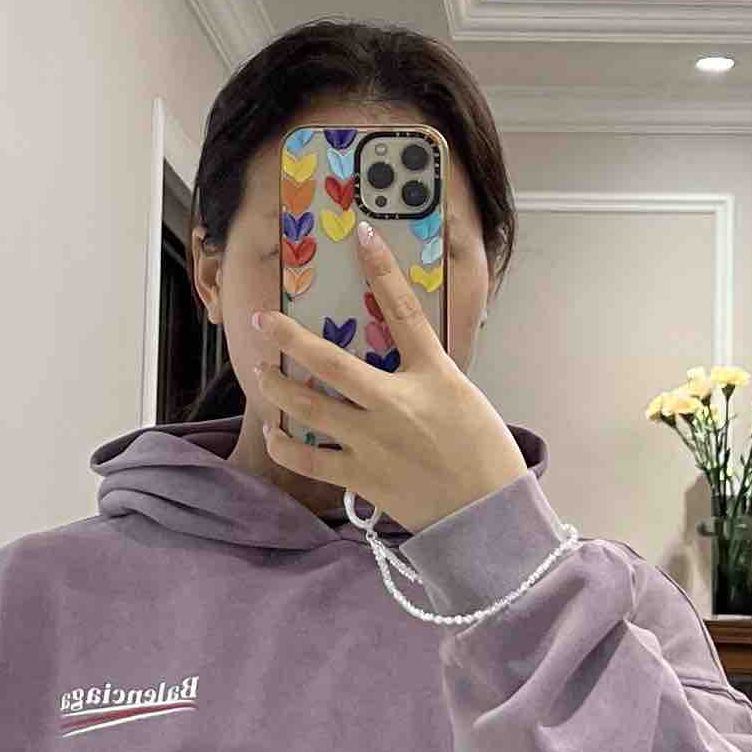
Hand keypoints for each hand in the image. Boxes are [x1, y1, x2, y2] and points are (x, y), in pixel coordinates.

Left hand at [253, 223, 529, 535]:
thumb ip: (427, 373)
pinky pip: (309, 460)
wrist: (488, 515)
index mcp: (431, 375)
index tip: (363, 236)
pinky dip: (287, 445)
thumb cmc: (485, 454)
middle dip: (289, 338)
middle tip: (262, 320)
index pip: (404, 311)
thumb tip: (400, 356)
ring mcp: (373, 441)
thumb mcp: (464, 396)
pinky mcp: (362, 477)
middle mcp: (395, 403)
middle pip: (330, 363)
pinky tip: (276, 432)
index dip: (383, 270)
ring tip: (262, 374)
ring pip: (308, 409)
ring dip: (278, 388)